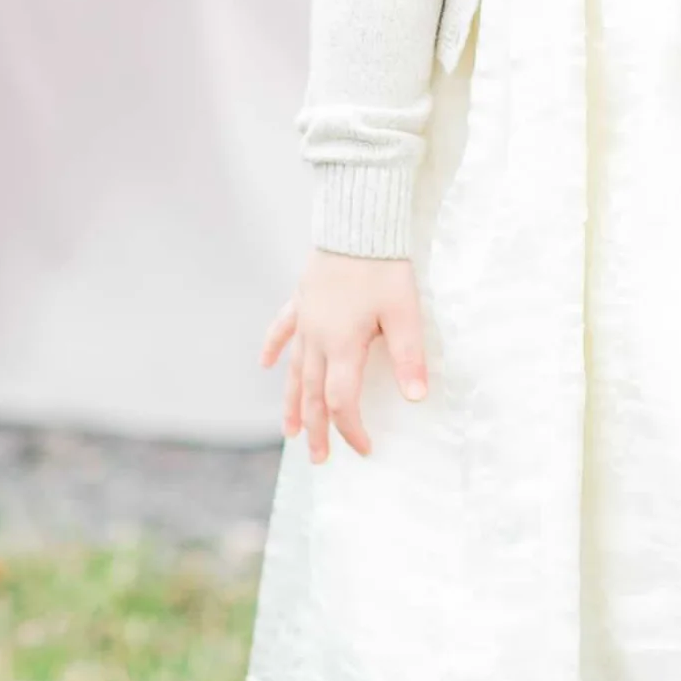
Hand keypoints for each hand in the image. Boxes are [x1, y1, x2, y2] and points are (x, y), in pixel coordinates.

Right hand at [260, 249, 428, 463]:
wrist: (357, 222)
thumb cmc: (384, 266)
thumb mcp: (404, 313)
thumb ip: (408, 357)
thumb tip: (416, 398)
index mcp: (342, 345)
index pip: (341, 401)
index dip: (351, 430)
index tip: (365, 450)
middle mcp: (317, 338)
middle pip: (312, 394)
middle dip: (318, 429)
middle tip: (320, 458)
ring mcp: (306, 319)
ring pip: (293, 370)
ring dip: (291, 402)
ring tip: (289, 431)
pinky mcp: (302, 298)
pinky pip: (282, 329)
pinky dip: (273, 348)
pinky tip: (264, 363)